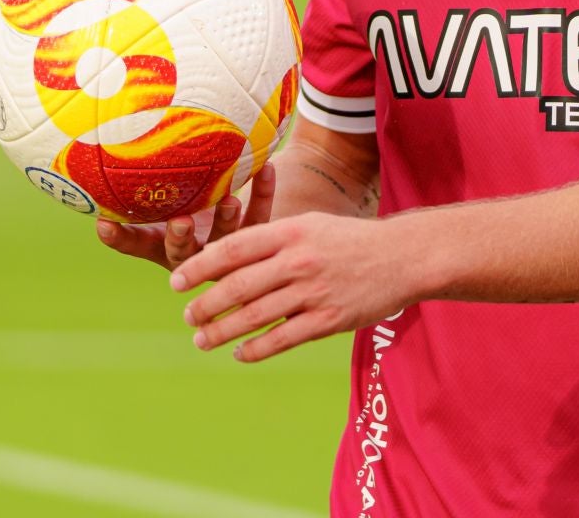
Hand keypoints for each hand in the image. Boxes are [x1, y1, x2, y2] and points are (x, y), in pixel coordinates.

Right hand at [96, 163, 278, 272]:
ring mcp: (224, 248)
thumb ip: (150, 170)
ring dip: (225, 221)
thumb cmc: (193, 196)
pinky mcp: (256, 237)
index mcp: (162, 242)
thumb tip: (115, 123)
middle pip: (181, 252)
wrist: (248, 217)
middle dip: (178, 238)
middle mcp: (191, 251)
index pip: (135, 243)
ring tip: (230, 200)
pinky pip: (260, 216)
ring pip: (224, 241)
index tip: (105, 224)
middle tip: (181, 221)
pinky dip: (263, 194)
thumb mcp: (170, 188)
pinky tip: (266, 168)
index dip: (119, 237)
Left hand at [174, 211, 420, 361]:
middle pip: (238, 287)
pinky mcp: (328, 320)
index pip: (233, 249)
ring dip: (222, 331)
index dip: (199, 267)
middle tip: (187, 317)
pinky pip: (282, 339)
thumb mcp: (309, 224)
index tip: (176, 281)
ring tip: (202, 339)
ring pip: (254, 317)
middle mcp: (299, 261)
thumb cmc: (349, 239)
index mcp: (291, 232)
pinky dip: (256, 350)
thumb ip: (270, 239)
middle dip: (205, 305)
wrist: (401, 258)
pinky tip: (240, 353)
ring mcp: (314, 292)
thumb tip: (224, 255)